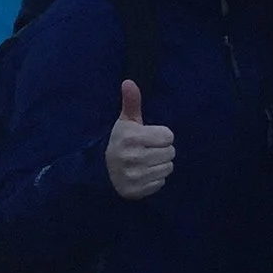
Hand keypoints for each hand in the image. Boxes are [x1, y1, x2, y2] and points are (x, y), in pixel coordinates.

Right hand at [106, 79, 175, 200]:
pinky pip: (161, 182)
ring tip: (145, 162)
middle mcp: (132, 158)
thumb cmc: (120, 141)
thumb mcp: (125, 121)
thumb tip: (129, 82)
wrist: (101, 172)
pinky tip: (143, 174)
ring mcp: (134, 176)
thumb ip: (132, 102)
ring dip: (160, 165)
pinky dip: (154, 179)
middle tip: (147, 150)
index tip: (149, 137)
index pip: (169, 136)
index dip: (161, 135)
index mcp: (131, 138)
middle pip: (170, 152)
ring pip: (168, 168)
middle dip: (162, 150)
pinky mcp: (136, 191)